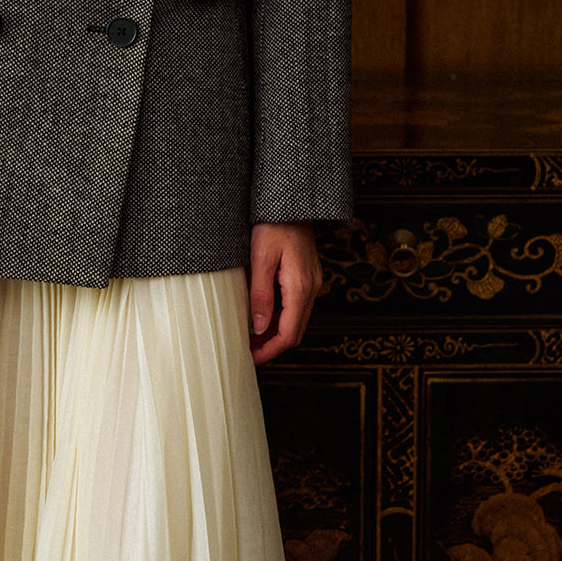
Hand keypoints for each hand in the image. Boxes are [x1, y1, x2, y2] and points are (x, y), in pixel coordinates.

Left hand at [247, 220, 322, 364]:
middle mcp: (311, 288)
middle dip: (272, 346)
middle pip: (295, 331)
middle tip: (248, 352)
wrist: (291, 201)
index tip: (251, 358)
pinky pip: (297, 305)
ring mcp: (312, 282)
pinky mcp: (307, 275)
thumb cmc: (274, 224)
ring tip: (251, 337)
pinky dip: (281, 317)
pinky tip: (263, 316)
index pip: (289, 334)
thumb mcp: (260, 259)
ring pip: (297, 319)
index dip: (270, 351)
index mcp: (300, 287)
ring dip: (276, 332)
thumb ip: (260, 295)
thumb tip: (258, 328)